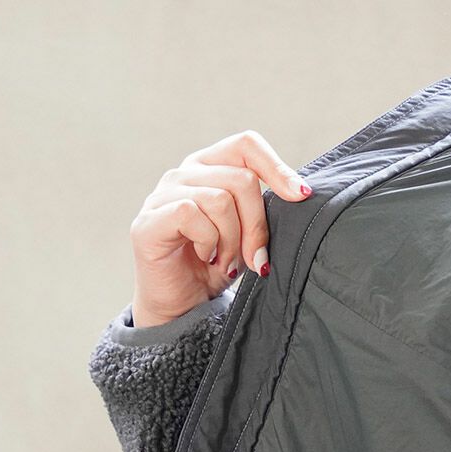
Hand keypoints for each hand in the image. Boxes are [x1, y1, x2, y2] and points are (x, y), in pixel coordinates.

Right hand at [128, 129, 311, 327]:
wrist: (183, 306)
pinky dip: (208, 243)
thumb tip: (300, 195)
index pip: (246, 145)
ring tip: (226, 262)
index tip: (301, 196)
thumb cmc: (216, 268)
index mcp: (211, 168)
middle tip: (254, 258)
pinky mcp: (149, 221)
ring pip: (220, 199)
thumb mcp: (249, 237)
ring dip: (232, 241)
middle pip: (242, 180)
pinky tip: (206, 258)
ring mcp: (163, 194)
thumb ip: (264, 214)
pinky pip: (191, 215)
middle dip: (257, 226)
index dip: (277, 167)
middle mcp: (185, 173)